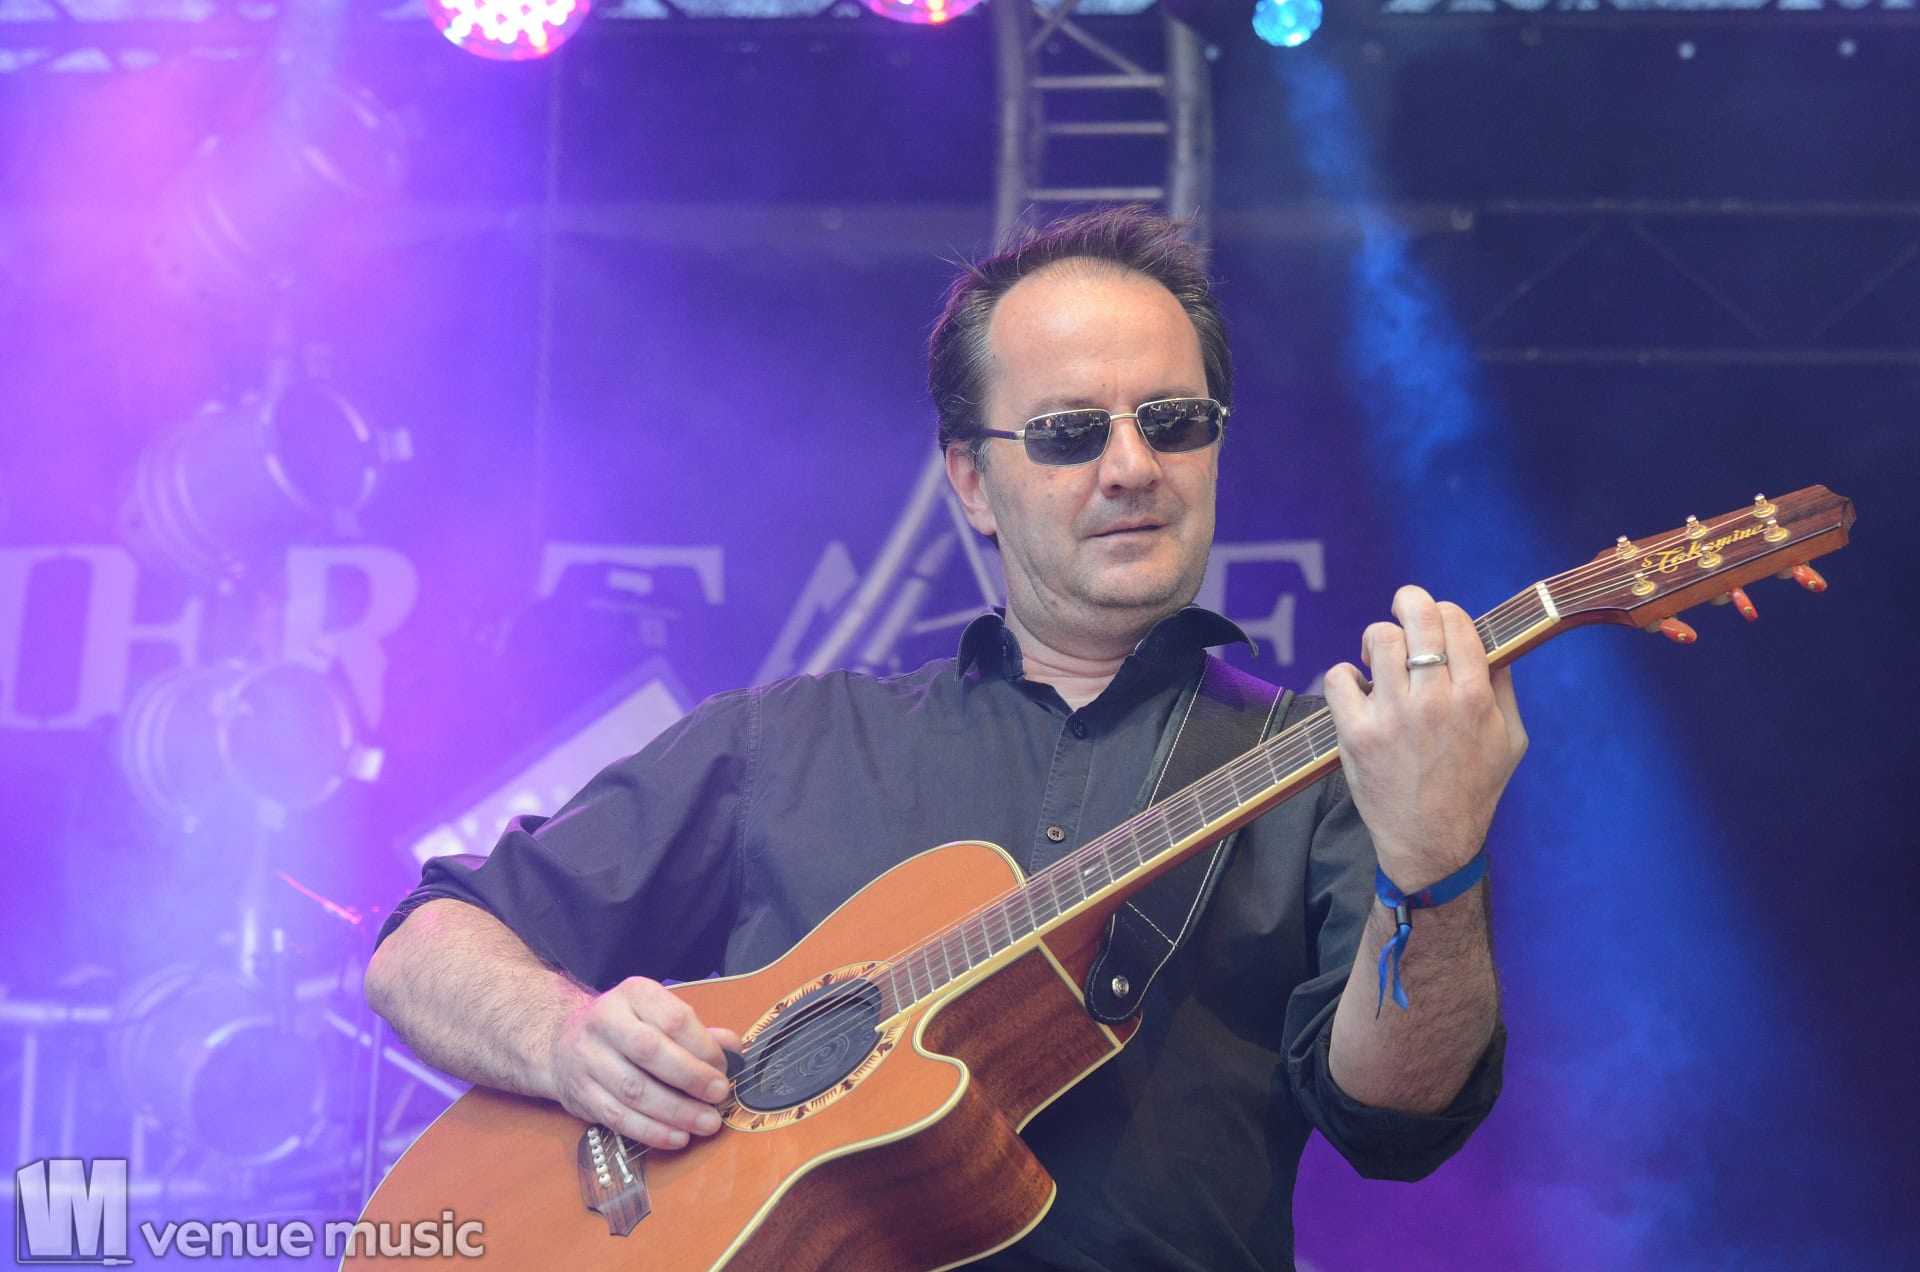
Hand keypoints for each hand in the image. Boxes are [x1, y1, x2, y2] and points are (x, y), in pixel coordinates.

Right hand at [546, 977, 742, 1149]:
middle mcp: (605, 1021)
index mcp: (633, 994)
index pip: (673, 1017)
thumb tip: (734, 1048)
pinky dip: (652, 1132)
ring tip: (707, 1123)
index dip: (703, 1046)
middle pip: (650, 1051)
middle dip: (691, 1077)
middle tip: (720, 1096)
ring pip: (634, 1090)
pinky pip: (619, 1118)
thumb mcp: (658, 1015)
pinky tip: (678, 1137)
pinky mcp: (581, 1094)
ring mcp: (588, 1059)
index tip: (724, 1067)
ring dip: (676, 1112)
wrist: (562, 1042)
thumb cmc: (627, 1029)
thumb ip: (697, 1032)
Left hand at [1323, 585, 1527, 885]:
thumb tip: (1493, 643)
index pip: (1456, 621)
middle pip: (1417, 617)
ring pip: (1378, 638)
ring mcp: (1393, 716)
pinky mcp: (1356, 734)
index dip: (1443, 610)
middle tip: (1403, 610)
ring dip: (1376, 639)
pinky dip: (1345, 676)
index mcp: (1476, 698)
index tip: (1436, 618)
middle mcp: (1435, 701)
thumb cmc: (1474, 791)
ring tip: (1377, 656)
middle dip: (1408, 602)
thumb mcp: (1512, 740)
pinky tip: (1358, 690)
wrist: (1431, 843)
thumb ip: (1504, 688)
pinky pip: (1338, 677)